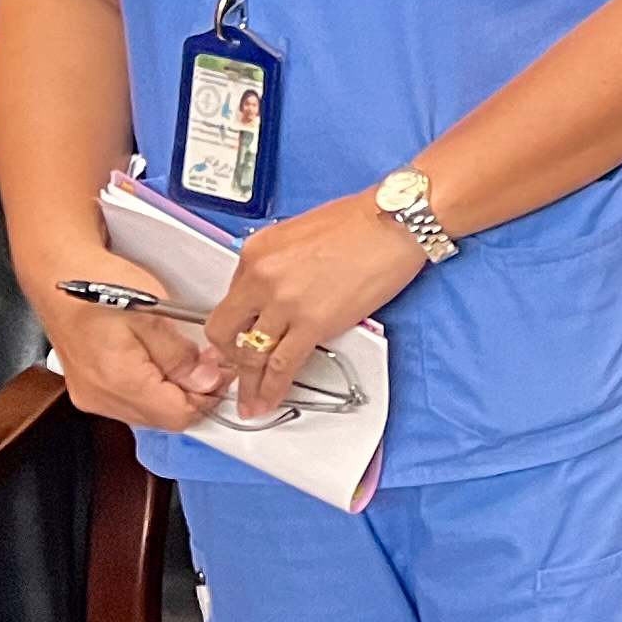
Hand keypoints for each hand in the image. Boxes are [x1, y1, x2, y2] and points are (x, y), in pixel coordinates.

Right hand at [27, 251, 220, 430]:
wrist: (60, 272)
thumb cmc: (104, 283)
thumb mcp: (154, 313)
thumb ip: (181, 355)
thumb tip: (206, 382)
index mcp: (118, 382)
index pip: (177, 415)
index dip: (207, 396)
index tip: (222, 371)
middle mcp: (100, 398)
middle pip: (163, 417)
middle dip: (193, 394)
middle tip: (209, 361)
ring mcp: (90, 396)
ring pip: (148, 413)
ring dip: (173, 391)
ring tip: (187, 357)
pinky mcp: (87, 388)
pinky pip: (130, 402)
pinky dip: (153, 388)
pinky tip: (161, 361)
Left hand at [199, 194, 430, 421]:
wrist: (396, 222)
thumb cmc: (360, 221)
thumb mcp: (298, 232)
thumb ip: (278, 263)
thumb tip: (274, 291)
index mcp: (256, 251)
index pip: (230, 298)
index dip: (234, 323)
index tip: (235, 337)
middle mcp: (261, 277)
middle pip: (225, 330)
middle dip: (228, 355)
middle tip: (235, 369)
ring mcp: (285, 303)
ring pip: (251, 355)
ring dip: (248, 383)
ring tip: (248, 400)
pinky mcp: (313, 324)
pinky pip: (282, 366)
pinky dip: (271, 389)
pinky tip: (266, 400)